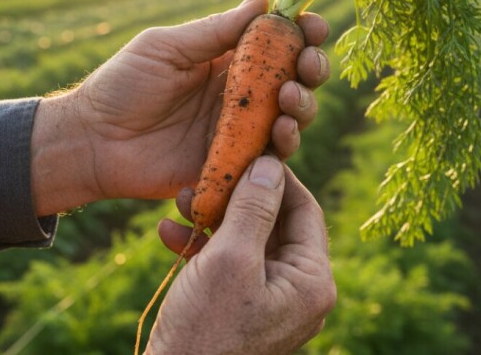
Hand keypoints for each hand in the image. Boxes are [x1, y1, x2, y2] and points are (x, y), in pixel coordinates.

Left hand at [30, 0, 330, 214]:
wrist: (92, 140)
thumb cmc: (122, 85)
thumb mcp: (167, 47)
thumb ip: (215, 30)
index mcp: (225, 60)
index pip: (276, 43)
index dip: (302, 33)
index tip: (314, 25)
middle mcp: (239, 94)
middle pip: (295, 80)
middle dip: (313, 69)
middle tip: (308, 64)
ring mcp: (237, 131)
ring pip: (291, 119)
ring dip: (303, 106)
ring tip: (288, 99)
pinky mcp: (231, 166)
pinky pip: (268, 159)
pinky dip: (283, 146)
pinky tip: (279, 132)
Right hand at [147, 156, 335, 353]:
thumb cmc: (204, 330)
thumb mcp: (229, 259)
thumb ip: (254, 208)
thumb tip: (272, 163)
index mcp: (312, 281)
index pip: (305, 209)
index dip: (275, 176)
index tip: (245, 150)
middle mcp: (299, 292)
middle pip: (275, 223)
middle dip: (235, 197)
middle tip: (204, 175)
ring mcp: (271, 302)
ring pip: (247, 241)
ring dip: (212, 218)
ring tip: (179, 201)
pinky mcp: (243, 310)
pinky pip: (229, 266)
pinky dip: (202, 247)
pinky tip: (168, 234)